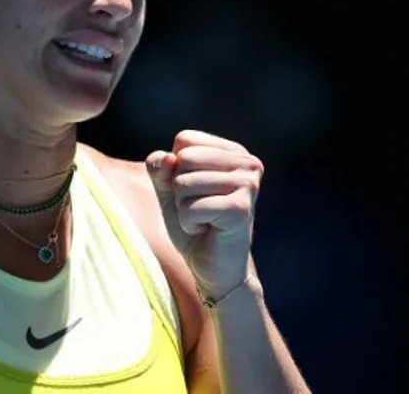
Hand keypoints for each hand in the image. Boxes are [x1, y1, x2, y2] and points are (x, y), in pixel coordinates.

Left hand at [146, 130, 263, 299]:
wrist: (215, 268)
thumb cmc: (195, 224)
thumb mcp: (170, 190)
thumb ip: (160, 169)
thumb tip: (164, 158)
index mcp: (234, 152)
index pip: (185, 139)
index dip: (177, 168)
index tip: (195, 192)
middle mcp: (248, 163)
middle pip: (183, 159)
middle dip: (179, 189)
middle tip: (200, 210)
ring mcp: (248, 185)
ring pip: (184, 183)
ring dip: (184, 209)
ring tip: (204, 221)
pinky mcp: (241, 209)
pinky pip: (191, 208)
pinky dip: (189, 224)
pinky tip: (208, 231)